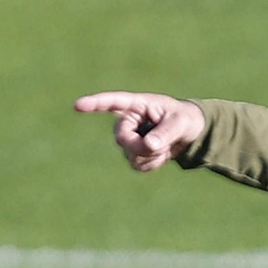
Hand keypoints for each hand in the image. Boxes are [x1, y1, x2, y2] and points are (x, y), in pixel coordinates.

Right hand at [73, 91, 206, 171]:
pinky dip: (152, 164)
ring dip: (150, 156)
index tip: (78, 105)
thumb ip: (166, 133)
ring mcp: (129, 138)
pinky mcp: (133, 153)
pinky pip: (137, 165)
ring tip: (165, 147)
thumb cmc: (185, 119)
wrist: (190, 134)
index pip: (113, 103)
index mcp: (138, 105)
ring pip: (130, 155)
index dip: (95, 104)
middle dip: (141, 147)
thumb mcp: (180, 123)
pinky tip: (160, 156)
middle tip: (161, 146)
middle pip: (122, 139)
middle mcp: (129, 121)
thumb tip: (148, 145)